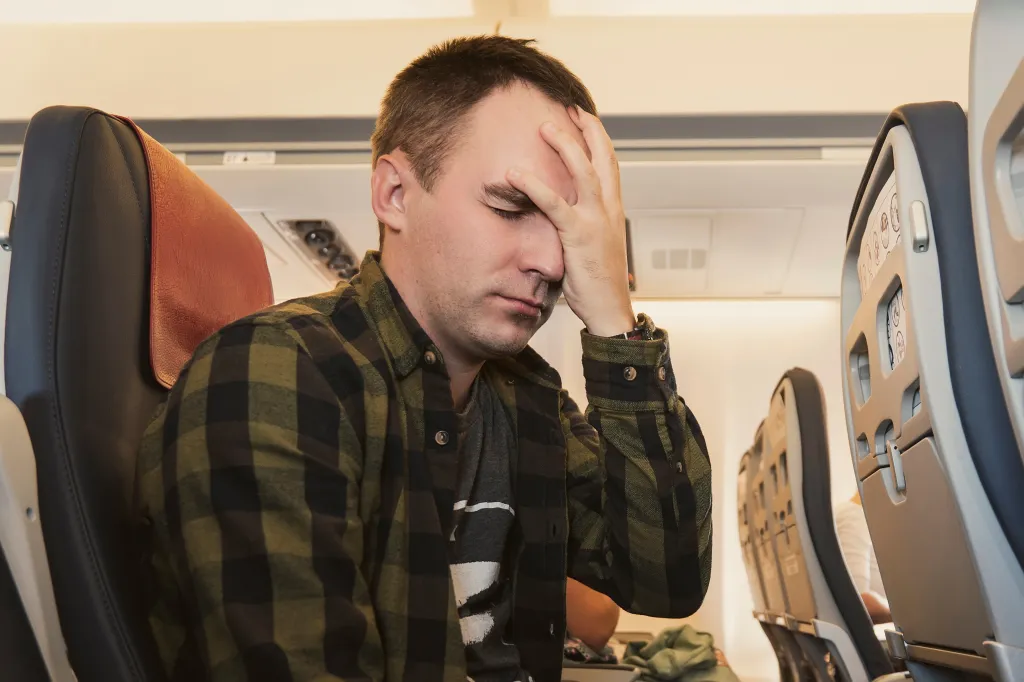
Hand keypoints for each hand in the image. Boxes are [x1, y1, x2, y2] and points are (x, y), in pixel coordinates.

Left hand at [506, 107, 634, 336]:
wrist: (611, 311)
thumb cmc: (599, 285)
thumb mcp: (594, 248)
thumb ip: (582, 227)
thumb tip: (563, 217)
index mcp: (613, 211)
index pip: (610, 165)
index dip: (598, 138)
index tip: (584, 118)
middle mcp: (609, 210)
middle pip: (602, 158)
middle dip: (586, 129)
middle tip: (568, 108)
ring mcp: (596, 221)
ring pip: (583, 171)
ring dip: (564, 145)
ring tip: (544, 127)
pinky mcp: (578, 236)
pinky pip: (554, 204)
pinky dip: (534, 186)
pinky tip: (514, 175)